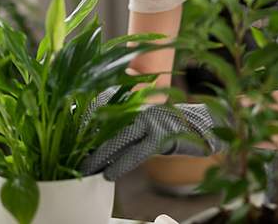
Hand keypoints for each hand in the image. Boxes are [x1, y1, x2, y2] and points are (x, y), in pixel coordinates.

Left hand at [80, 102, 223, 179]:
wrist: (207, 125)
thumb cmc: (176, 126)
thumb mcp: (150, 122)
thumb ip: (130, 125)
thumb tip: (104, 138)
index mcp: (137, 103)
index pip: (105, 110)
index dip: (87, 122)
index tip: (70, 134)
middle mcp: (142, 108)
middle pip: (107, 125)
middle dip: (88, 142)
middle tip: (71, 156)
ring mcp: (152, 121)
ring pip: (118, 139)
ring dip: (100, 156)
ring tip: (85, 168)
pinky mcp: (162, 136)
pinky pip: (136, 152)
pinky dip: (121, 164)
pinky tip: (109, 174)